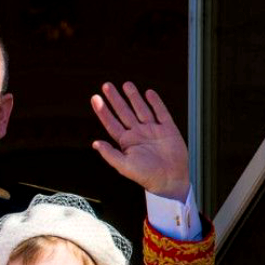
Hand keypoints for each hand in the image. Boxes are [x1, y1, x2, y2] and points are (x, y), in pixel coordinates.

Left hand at [91, 81, 189, 201]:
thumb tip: (95, 143)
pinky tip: (149, 93)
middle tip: (107, 86)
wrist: (169, 180)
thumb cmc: (146, 176)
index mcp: (126, 142)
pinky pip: (161, 112)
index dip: (103, 111)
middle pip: (124, 112)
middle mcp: (138, 134)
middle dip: (115, 99)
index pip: (111, 123)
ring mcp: (153, 130)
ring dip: (133, 97)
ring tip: (126, 84)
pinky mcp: (168, 129)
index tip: (95, 98)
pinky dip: (156, 102)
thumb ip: (110, 154)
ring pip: (141, 109)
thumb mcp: (124, 166)